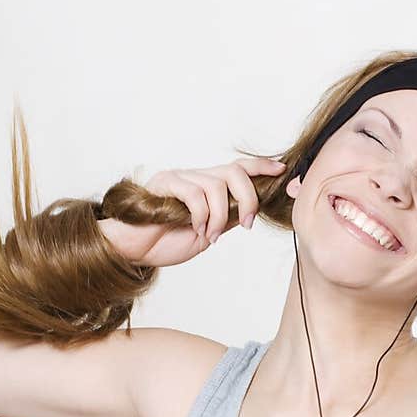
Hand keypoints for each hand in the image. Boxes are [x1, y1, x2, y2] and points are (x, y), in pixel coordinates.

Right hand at [117, 155, 286, 267]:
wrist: (135, 249)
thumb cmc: (166, 241)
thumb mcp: (208, 233)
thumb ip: (226, 219)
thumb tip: (249, 211)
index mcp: (208, 187)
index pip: (239, 167)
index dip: (261, 167)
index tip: (281, 171)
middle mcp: (196, 177)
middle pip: (235, 171)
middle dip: (249, 198)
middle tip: (248, 223)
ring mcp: (181, 178)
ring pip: (216, 186)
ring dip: (221, 216)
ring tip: (210, 236)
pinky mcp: (165, 183)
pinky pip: (195, 194)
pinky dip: (202, 215)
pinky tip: (196, 229)